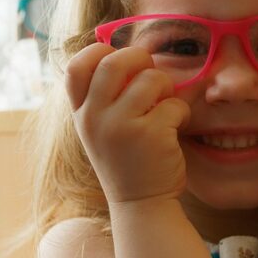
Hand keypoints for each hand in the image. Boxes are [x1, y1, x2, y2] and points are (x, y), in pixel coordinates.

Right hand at [66, 42, 190, 203]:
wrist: (140, 205)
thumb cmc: (127, 161)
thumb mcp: (101, 130)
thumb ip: (104, 97)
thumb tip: (127, 52)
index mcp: (81, 115)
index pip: (77, 67)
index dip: (98, 53)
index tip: (117, 59)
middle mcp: (94, 119)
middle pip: (114, 62)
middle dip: (139, 59)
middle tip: (150, 73)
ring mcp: (121, 126)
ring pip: (151, 78)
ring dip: (165, 87)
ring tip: (165, 106)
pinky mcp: (150, 135)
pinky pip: (174, 103)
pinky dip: (181, 112)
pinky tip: (174, 129)